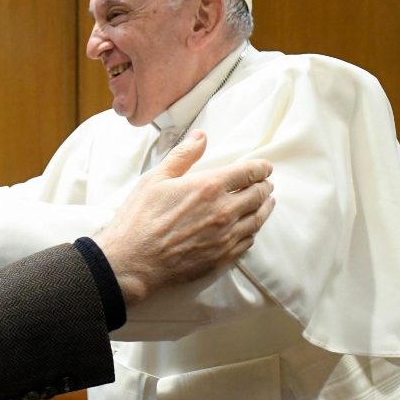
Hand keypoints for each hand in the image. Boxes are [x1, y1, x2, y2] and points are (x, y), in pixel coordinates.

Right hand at [95, 130, 274, 305]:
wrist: (133, 262)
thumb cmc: (139, 219)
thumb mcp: (155, 179)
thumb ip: (182, 156)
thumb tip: (200, 137)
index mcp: (209, 187)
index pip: (248, 173)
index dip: (260, 168)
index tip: (264, 167)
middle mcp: (224, 212)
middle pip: (258, 195)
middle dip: (264, 186)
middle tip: (265, 184)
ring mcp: (226, 237)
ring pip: (257, 219)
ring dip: (265, 208)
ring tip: (266, 203)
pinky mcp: (222, 258)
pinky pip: (248, 242)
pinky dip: (252, 231)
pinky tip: (249, 228)